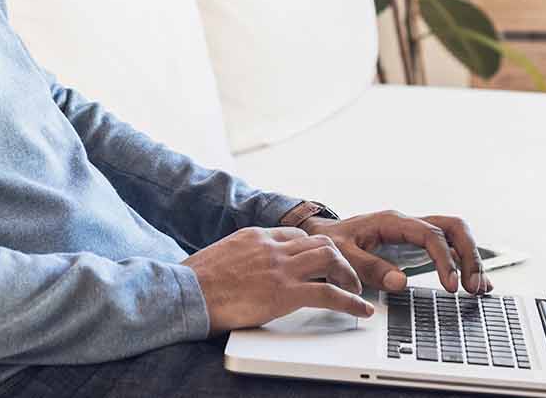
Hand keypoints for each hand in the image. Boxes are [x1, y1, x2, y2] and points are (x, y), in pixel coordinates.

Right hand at [181, 226, 375, 334]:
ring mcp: (280, 268)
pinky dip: (351, 302)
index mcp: (256, 236)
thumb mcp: (220, 257)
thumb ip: (240, 258)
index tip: (321, 262)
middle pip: (320, 242)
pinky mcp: (285, 292)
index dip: (313, 250)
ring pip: (331, 259)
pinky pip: (329, 293)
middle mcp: (272, 246)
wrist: (186, 292)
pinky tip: (360, 310)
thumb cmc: (195, 281)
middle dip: (338, 259)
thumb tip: (242, 271)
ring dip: (348, 275)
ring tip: (355, 290)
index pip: (296, 235)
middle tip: (345, 276)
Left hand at [299, 210, 489, 294]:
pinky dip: (465, 263)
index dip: (445, 259)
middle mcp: (409, 224)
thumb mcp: (342, 255)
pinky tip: (477, 283)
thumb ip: (370, 268)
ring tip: (479, 288)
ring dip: (471, 259)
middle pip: (453, 227)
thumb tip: (401, 283)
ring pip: (455, 235)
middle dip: (469, 255)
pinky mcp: (418, 246)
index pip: (431, 234)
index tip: (450, 285)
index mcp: (393, 222)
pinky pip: (449, 248)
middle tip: (473, 286)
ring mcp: (416, 233)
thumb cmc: (331, 242)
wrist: (322, 236)